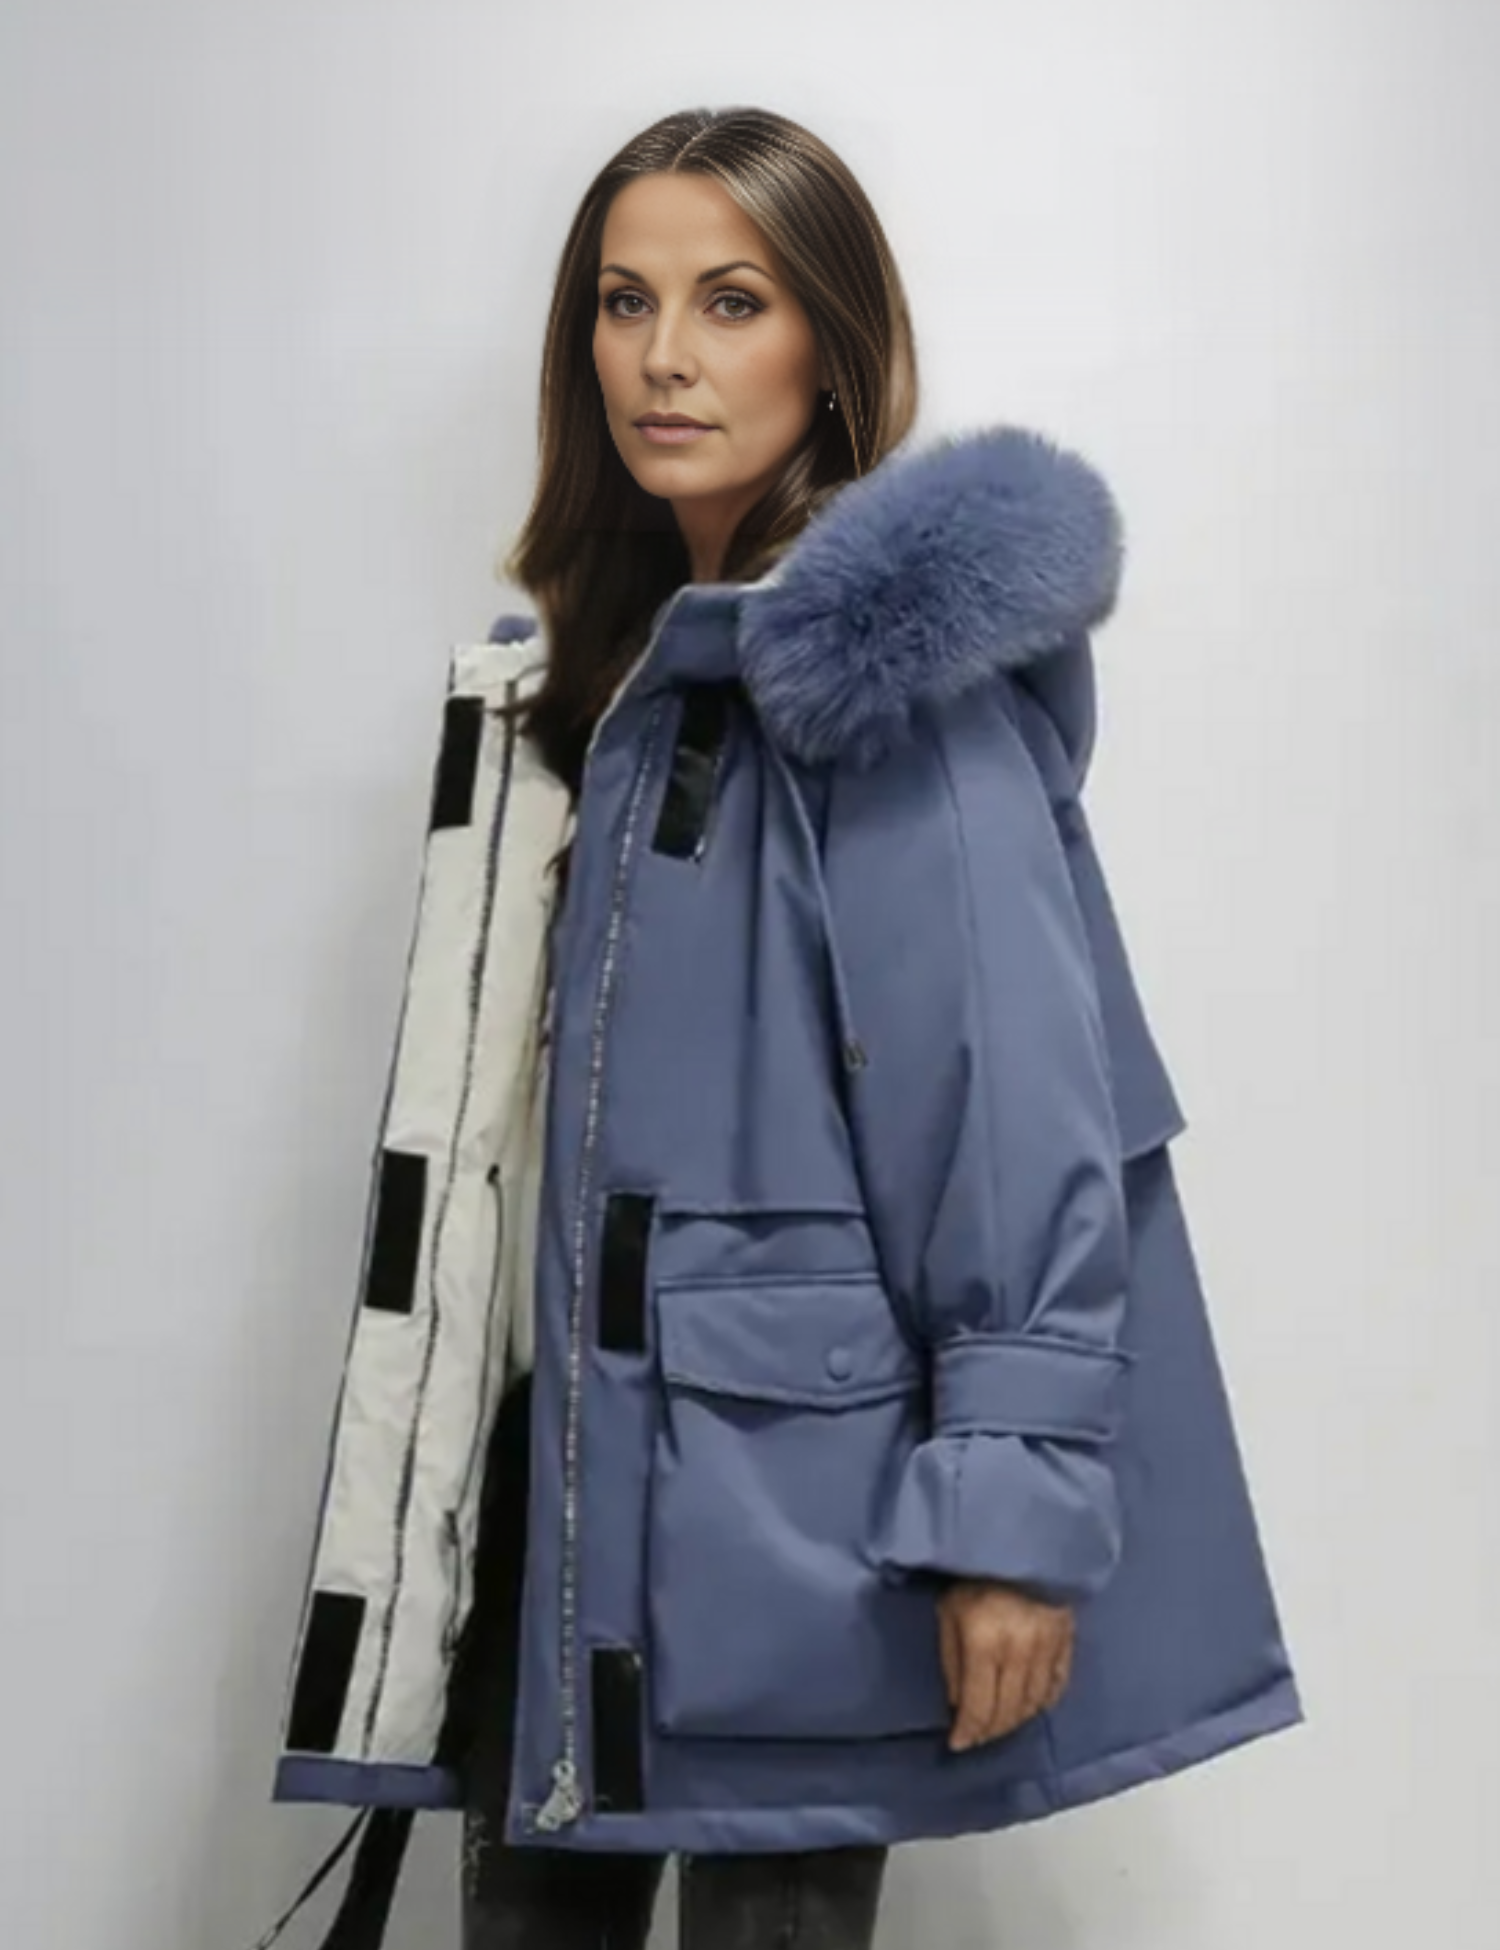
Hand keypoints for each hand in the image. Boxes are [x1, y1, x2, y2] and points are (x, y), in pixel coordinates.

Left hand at [936, 1577, 1074, 1750]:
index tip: (957, 1744)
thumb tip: (958, 1702)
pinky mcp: (1067, 1638)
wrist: (1018, 1534)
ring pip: (1034, 1703)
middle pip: (1008, 1711)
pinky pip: (1058, 1683)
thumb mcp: (948, 1610)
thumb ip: (951, 1659)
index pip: (978, 1706)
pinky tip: (1031, 1704)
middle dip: (990, 1730)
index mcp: (984, 1641)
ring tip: (1000, 1723)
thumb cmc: (973, 1571)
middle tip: (977, 1736)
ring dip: (1015, 1720)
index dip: (968, 1731)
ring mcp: (1047, 1646)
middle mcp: (1019, 1650)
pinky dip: (1043, 1700)